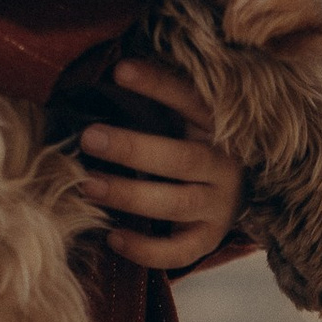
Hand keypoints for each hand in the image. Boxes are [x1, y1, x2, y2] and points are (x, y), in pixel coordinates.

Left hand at [78, 57, 246, 274]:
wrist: (233, 193)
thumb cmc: (190, 145)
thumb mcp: (185, 120)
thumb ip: (156, 103)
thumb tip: (101, 75)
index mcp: (219, 127)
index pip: (191, 101)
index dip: (157, 86)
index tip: (119, 70)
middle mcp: (225, 167)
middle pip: (181, 159)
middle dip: (132, 149)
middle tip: (88, 138)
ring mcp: (219, 206)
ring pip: (177, 203)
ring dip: (130, 195)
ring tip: (88, 185)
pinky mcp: (209, 239)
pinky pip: (179, 251)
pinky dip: (145, 248)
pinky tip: (112, 237)